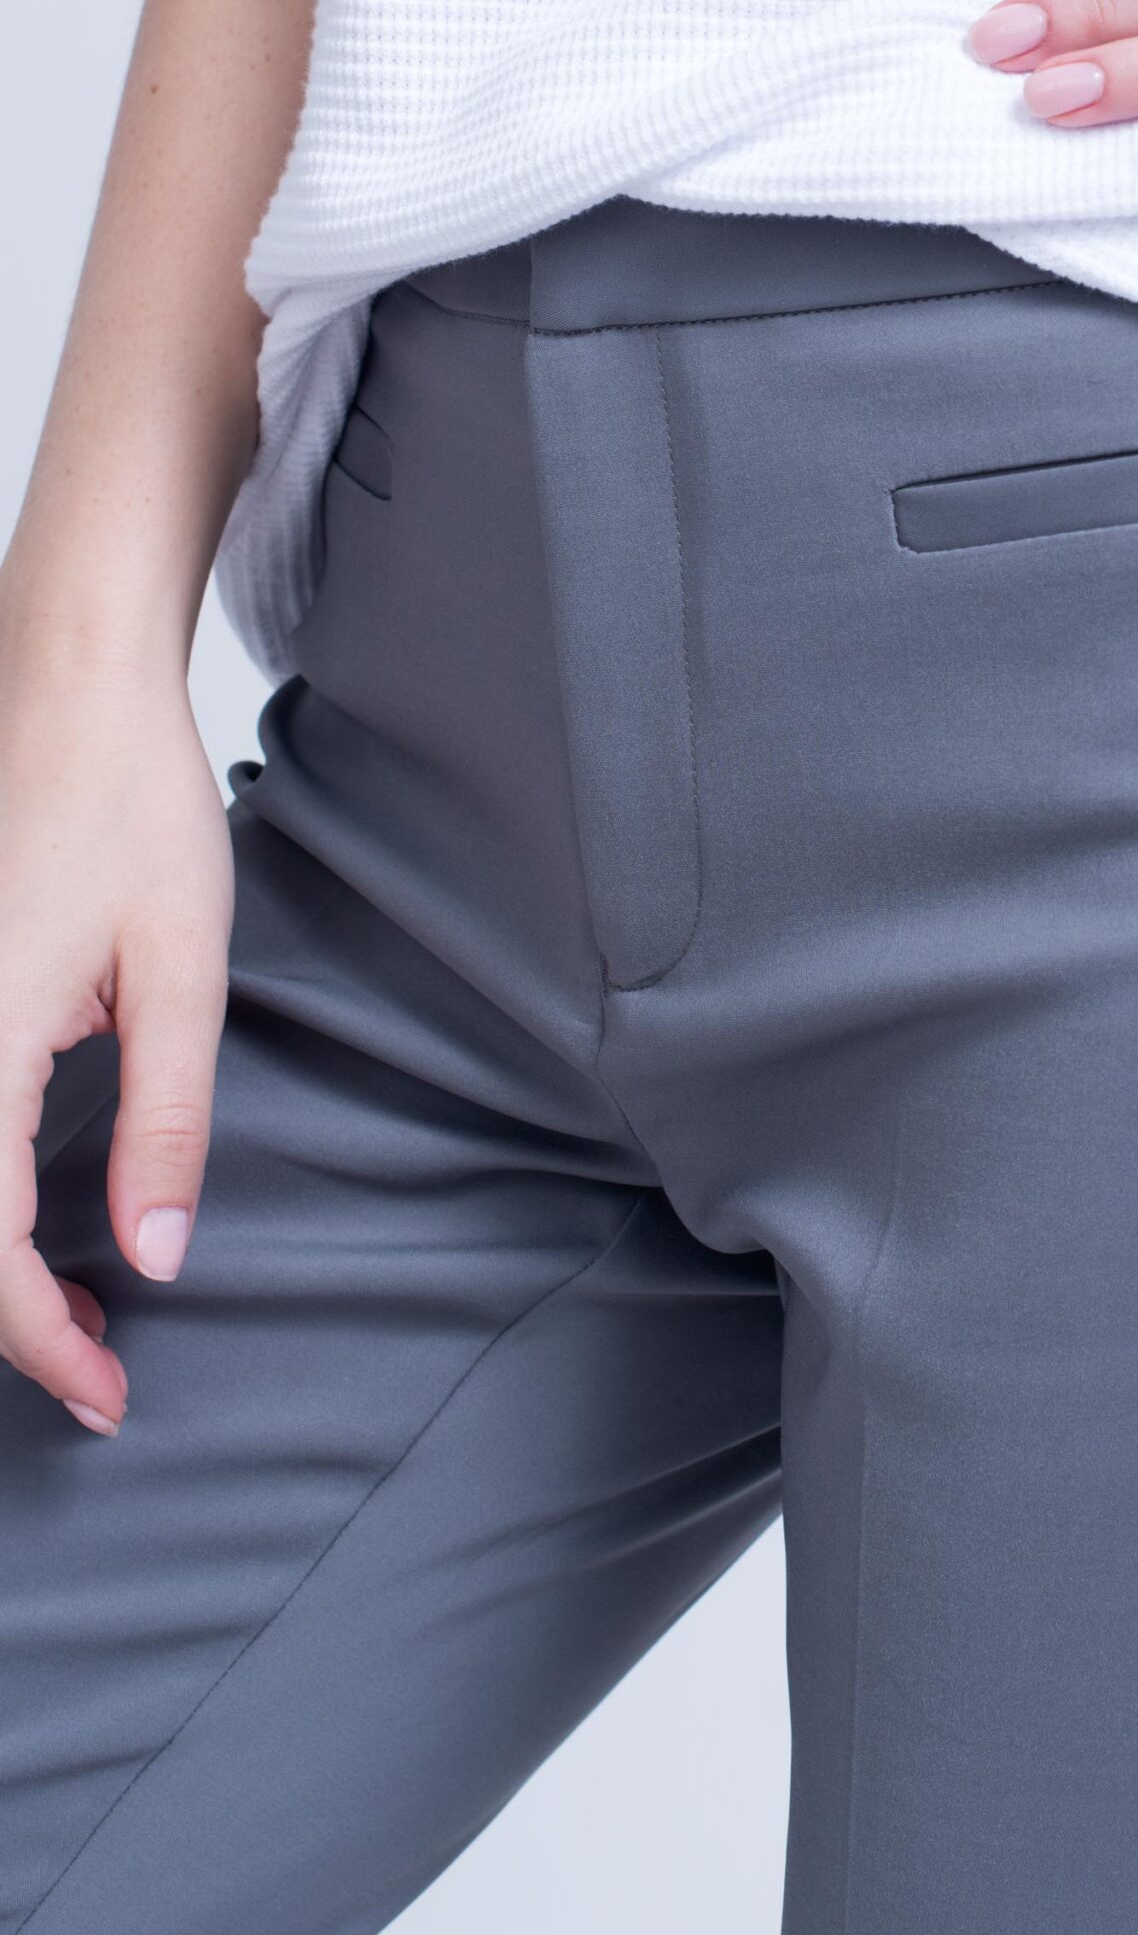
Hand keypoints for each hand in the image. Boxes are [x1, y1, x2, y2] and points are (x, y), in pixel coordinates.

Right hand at [0, 641, 232, 1433]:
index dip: (38, 1338)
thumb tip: (153, 1256)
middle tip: (97, 1372)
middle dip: (8, 1322)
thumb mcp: (181, 971)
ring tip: (72, 1315)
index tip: (107, 1390)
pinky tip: (29, 1224)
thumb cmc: (134, 805)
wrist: (74, 688)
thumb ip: (166, 1118)